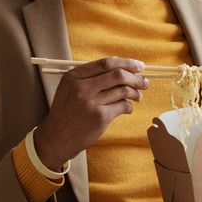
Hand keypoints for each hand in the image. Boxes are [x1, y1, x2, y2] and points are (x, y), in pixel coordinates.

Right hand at [32, 57, 148, 168]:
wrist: (57, 138)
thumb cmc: (67, 111)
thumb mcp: (70, 88)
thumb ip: (91, 76)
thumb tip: (123, 67)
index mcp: (74, 76)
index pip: (106, 63)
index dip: (126, 63)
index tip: (139, 66)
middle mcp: (81, 87)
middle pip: (118, 75)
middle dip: (136, 78)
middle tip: (144, 82)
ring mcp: (91, 103)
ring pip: (123, 90)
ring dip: (135, 93)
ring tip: (138, 96)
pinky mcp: (100, 117)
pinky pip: (123, 106)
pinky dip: (129, 106)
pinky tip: (127, 108)